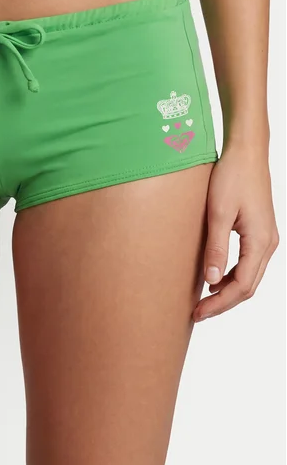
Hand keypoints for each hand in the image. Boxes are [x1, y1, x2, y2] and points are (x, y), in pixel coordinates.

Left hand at [194, 147, 278, 321]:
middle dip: (223, 302)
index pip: (242, 286)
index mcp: (260, 242)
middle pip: (248, 286)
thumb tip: (210, 280)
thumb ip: (216, 247)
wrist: (246, 152)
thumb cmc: (232, 177)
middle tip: (197, 312)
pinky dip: (231, 275)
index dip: (219, 303)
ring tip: (202, 299)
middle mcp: (268, 243)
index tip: (198, 312)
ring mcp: (265, 238)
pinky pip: (248, 263)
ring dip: (227, 291)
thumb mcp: (218, 213)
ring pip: (249, 276)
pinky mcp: (258, 231)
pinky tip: (213, 277)